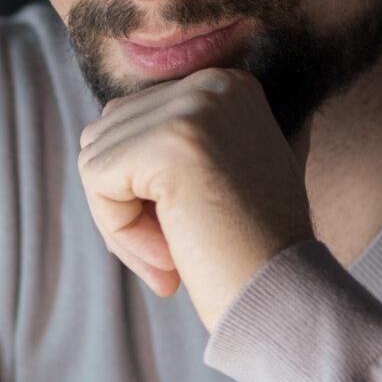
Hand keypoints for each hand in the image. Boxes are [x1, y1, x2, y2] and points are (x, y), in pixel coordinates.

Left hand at [77, 69, 311, 330]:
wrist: (285, 299)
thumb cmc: (252, 252)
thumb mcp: (226, 177)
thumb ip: (186, 146)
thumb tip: (108, 136)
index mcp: (227, 85)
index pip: (132, 121)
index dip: (140, 189)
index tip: (184, 234)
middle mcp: (213, 82)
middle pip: (106, 134)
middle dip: (125, 202)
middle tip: (175, 253)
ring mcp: (193, 108)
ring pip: (95, 157)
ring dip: (122, 221)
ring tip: (176, 254)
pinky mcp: (170, 142)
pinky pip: (96, 180)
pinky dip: (119, 230)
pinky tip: (171, 256)